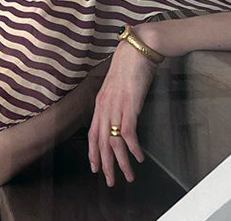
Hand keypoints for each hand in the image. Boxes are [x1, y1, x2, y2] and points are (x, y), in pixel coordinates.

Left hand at [87, 31, 158, 186]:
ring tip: (128, 176)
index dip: (93, 153)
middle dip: (105, 164)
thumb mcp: (118, 86)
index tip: (95, 167)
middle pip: (101, 142)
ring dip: (121, 162)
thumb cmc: (130, 65)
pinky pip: (128, 132)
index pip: (93, 134)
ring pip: (114, 142)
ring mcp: (116, 107)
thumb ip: (116, 102)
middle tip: (110, 181)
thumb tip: (120, 115)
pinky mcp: (129, 105)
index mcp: (100, 103)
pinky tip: (138, 158)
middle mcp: (105, 107)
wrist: (137, 49)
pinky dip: (133, 148)